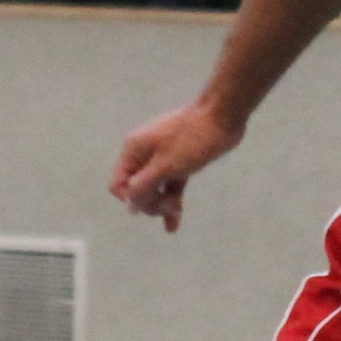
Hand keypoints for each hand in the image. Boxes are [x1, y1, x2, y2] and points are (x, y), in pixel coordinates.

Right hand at [111, 101, 246, 230]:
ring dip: (162, 205)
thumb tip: (130, 207)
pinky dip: (172, 201)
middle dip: (150, 202)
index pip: (119, 184)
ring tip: (175, 215)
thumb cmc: (191, 141)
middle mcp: (143, 155)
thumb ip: (144, 187)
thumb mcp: (165, 166)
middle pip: (137, 189)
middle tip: (171, 205)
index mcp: (134, 151)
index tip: (151, 203)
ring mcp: (162, 158)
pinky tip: (174, 223)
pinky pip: (170, 186)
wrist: (222, 117)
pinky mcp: (180, 162)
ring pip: (155, 189)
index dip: (131, 199)